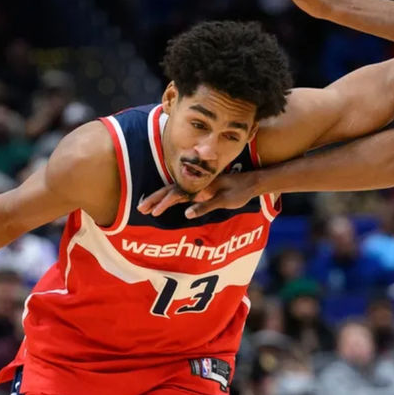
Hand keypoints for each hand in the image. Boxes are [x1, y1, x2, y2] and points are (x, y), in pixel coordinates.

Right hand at [137, 171, 259, 218]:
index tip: (153, 212)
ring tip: (146, 207)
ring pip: (173, 191)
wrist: (252, 182)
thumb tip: (187, 213)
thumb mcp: (225, 200)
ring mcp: (197, 186)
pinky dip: (169, 198)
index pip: (177, 194)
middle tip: (141, 209)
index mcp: (200, 185)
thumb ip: (205, 206)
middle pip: (170, 191)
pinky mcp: (201, 189)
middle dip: (154, 199)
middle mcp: (196, 184)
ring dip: (159, 198)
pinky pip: (180, 193)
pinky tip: (162, 203)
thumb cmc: (240, 191)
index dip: (164, 202)